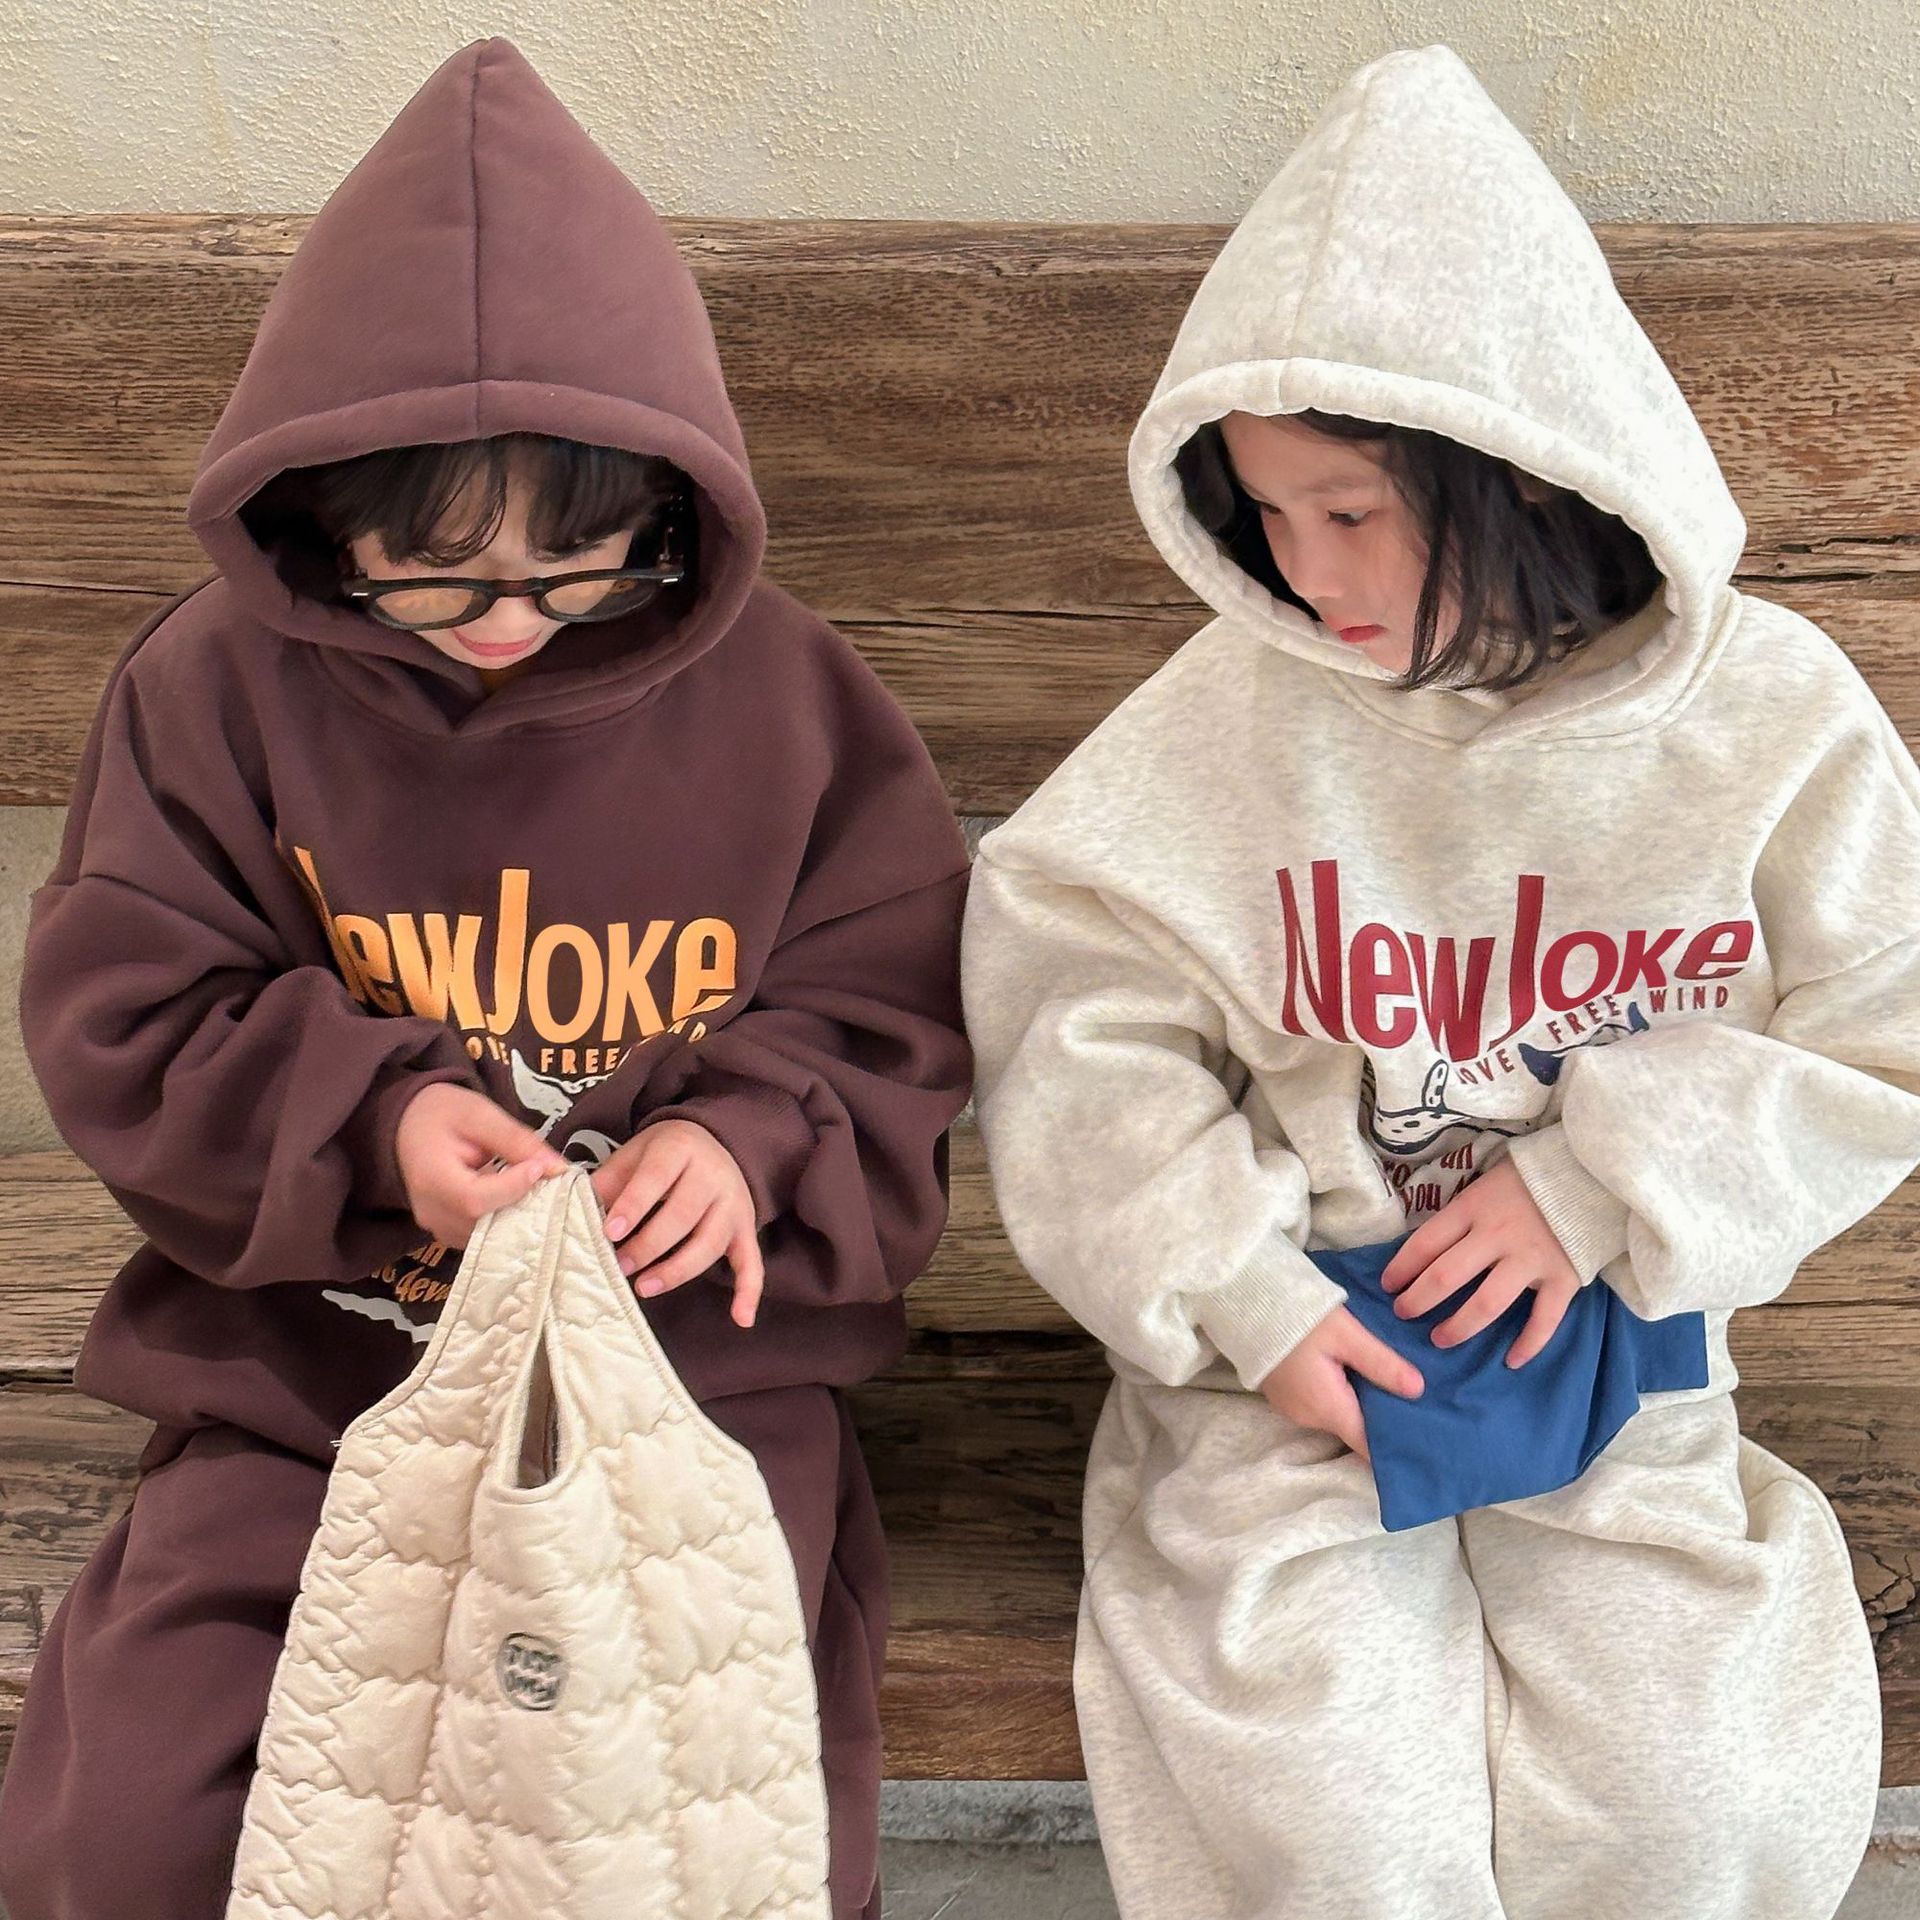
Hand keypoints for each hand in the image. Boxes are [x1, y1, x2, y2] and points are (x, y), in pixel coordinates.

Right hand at [393, 1082, 567, 1248]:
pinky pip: (482, 1236)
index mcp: (430, 1179)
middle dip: (522, 1205)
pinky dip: (505, 1221)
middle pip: (484, 1224)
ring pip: (487, 1236)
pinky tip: (516, 1198)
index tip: (541, 1167)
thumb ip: (516, 1140)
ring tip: (532, 1188)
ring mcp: (437, 1227)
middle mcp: (430, 1212)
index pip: (475, 1199)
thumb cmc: (440, 1114)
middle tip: (546, 1181)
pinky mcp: (447, 1232)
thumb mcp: (479, 1114)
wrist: (407, 1125)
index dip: (514, 1188)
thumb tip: (557, 1168)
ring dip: (516, 1215)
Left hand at [589, 1119, 765, 1328]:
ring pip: (710, 1242)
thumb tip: (580, 1210)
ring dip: (677, 1270)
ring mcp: (734, 1204)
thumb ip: (609, 1180)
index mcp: (681, 1148)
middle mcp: (714, 1175)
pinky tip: (741, 1318)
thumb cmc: (664, 1154)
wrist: (713, 1142)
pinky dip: (749, 1291)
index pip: (657, 1178)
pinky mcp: (746, 1228)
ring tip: (644, 1287)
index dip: (633, 1206)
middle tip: (618, 1266)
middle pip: (684, 1215)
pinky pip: (751, 1261)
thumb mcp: (634, 1152)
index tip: (609, 1232)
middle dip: (648, 1245)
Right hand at [1257, 1305, 1423, 1463]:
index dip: (1395, 1446)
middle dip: (1381, 1415)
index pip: (1368, 1446)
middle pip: (1355, 1428)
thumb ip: (1382, 1364)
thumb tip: (1419, 1391)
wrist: (1244, 1302)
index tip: (1422, 1440)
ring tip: (1385, 1378)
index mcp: (1329, 1408)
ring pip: (1338, 1413)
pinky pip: (1320, 1403)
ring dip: (1359, 1400)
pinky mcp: (1284, 1395)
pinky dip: (1338, 1392)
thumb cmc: (1298, 1317)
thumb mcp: (1347, 1335)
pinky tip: (1350, 1370)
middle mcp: (1310, 1418)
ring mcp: (1293, 1408)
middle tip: (1412, 1395)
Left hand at [1379, 1157, 1580, 1367]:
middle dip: (1418, 1301)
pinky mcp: (1564, 1277)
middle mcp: (1497, 1235)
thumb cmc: (1528, 1181)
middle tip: (1403, 1314)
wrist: (1590, 1172)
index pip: (1425, 1243)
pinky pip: (1544, 1319)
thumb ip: (1461, 1215)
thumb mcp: (1484, 1184)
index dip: (1401, 1268)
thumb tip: (1425, 1247)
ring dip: (1458, 1327)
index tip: (1387, 1285)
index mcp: (1473, 1208)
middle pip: (1446, 1276)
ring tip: (1439, 1339)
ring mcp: (1531, 1259)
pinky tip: (1511, 1361)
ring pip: (1486, 1304)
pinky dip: (1529, 1344)